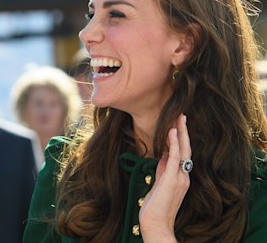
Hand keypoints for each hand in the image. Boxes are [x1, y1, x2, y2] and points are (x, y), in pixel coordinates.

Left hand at [139, 114, 190, 242]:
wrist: (156, 225)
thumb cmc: (155, 208)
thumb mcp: (158, 185)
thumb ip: (162, 171)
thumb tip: (163, 156)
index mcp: (180, 177)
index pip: (182, 154)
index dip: (180, 139)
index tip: (176, 125)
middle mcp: (183, 176)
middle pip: (186, 149)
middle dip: (183, 132)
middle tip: (181, 115)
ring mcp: (179, 178)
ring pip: (183, 150)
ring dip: (181, 133)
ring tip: (179, 117)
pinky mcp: (172, 180)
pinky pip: (175, 158)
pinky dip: (174, 143)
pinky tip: (172, 132)